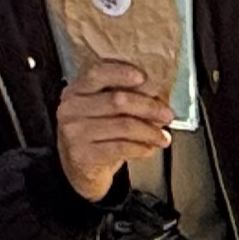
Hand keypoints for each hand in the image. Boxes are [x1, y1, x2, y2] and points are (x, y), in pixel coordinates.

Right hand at [54, 64, 173, 196]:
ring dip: (151, 132)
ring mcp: (74, 132)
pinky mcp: (82, 154)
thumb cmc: (98, 132)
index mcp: (76, 90)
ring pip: (124, 126)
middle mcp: (70, 108)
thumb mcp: (105, 109)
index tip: (144, 77)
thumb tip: (157, 92)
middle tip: (168, 115)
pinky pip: (121, 147)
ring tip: (164, 137)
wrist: (79, 167)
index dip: (121, 73)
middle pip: (117, 101)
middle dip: (150, 107)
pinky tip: (150, 148)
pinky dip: (141, 148)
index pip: (96, 74)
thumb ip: (125, 95)